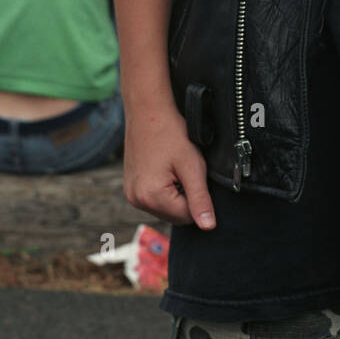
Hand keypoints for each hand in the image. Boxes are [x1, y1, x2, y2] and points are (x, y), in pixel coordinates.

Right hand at [124, 107, 216, 228]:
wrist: (147, 110)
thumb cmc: (171, 134)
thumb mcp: (192, 166)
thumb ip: (200, 199)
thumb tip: (208, 227)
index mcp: (151, 197)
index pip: (187, 217)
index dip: (198, 198)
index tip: (195, 175)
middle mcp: (137, 201)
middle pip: (175, 215)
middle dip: (186, 196)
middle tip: (185, 169)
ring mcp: (131, 195)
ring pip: (165, 208)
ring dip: (175, 193)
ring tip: (174, 167)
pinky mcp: (131, 187)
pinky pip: (154, 198)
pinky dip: (164, 188)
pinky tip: (165, 167)